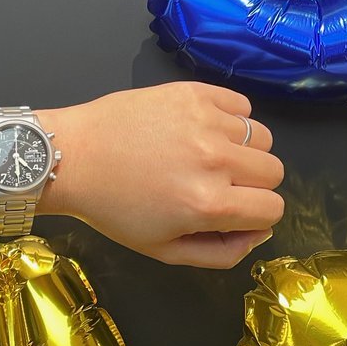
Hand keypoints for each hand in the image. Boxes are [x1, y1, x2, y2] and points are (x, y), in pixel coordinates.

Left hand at [0, 82, 284, 267]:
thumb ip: (220, 253)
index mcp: (208, 204)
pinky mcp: (194, 93)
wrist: (73, 157)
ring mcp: (206, 121)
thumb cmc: (113, 209)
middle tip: (217, 185)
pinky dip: (232, 118)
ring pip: (262, 137)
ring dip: (243, 150)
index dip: (256, 216)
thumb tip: (258, 234)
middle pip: (274, 171)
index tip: (233, 213)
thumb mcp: (163, 250)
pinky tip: (203, 130)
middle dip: (253, 184)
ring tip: (207, 155)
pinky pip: (241, 105)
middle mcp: (215, 160)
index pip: (273, 209)